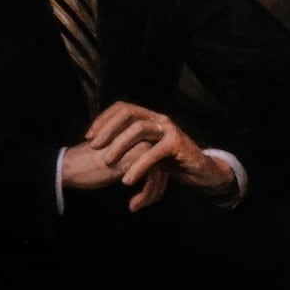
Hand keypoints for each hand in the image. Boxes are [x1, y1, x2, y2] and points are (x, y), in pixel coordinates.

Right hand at [60, 138, 167, 211]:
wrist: (70, 166)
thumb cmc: (91, 165)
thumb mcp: (117, 160)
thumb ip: (136, 161)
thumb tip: (158, 176)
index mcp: (136, 135)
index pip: (159, 157)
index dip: (157, 178)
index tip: (146, 194)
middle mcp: (140, 136)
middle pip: (163, 163)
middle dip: (158, 186)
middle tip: (146, 202)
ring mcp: (137, 145)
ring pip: (160, 171)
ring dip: (152, 192)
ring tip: (136, 205)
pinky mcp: (133, 158)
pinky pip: (152, 178)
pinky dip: (146, 195)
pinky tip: (132, 205)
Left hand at [86, 101, 237, 210]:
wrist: (200, 171)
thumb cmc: (171, 161)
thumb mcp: (147, 150)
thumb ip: (131, 145)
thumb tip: (102, 145)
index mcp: (150, 117)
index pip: (123, 108)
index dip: (103, 119)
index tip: (88, 137)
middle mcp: (159, 119)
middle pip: (128, 114)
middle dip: (108, 130)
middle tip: (94, 148)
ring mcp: (169, 129)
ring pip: (139, 129)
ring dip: (120, 145)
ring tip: (107, 163)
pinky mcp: (177, 144)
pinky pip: (154, 152)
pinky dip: (138, 166)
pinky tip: (127, 180)